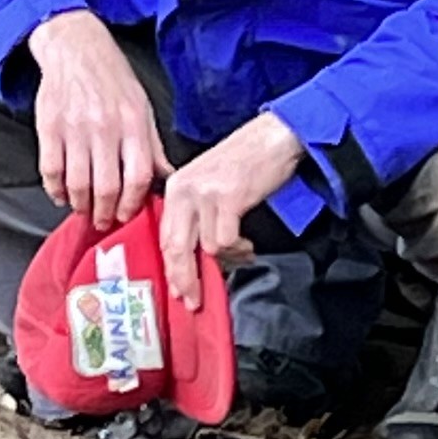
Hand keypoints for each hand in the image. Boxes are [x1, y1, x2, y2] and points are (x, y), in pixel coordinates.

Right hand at [28, 11, 165, 231]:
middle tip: (104, 221)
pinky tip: (62, 194)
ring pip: (77, 184)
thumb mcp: (142, 106)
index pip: (138, 176)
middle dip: (105, 214)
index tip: (127, 214)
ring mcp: (75, 127)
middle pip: (106, 187)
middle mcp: (105, 126)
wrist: (76, 46)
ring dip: (81, 206)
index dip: (133, 204)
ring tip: (84, 209)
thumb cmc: (112, 78)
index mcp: (132, 122)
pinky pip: (51, 170)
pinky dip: (55, 190)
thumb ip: (152, 145)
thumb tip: (166, 178)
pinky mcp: (49, 126)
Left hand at [157, 113, 305, 310]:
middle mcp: (184, 190)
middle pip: (176, 248)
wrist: (272, 137)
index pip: (165, 237)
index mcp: (175, 188)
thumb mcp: (206, 184)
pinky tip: (247, 244)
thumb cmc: (243, 162)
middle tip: (194, 300)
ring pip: (206, 248)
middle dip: (185, 279)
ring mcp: (205, 194)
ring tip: (240, 252)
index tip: (178, 290)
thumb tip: (191, 258)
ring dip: (225, 259)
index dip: (171, 269)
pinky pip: (226, 241)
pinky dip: (239, 249)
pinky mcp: (227, 199)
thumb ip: (193, 215)